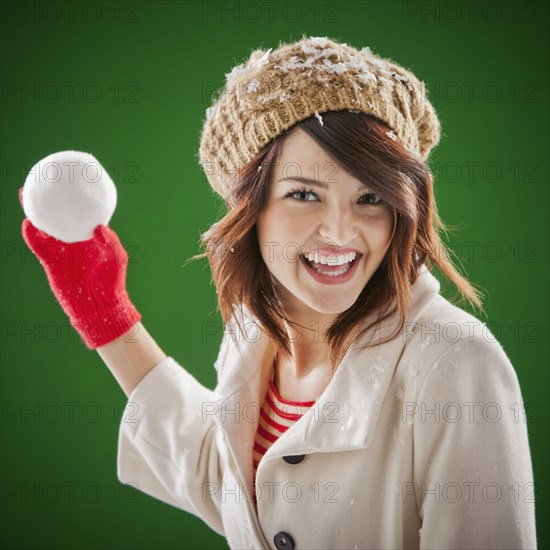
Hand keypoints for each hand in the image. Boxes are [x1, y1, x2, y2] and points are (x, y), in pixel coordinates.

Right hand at [19, 187, 140, 348]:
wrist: (97, 307)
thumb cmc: (112, 283)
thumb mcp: (116, 260)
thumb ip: (110, 243)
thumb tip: (99, 227)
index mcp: (92, 235)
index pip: (84, 211)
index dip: (78, 197)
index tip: (73, 179)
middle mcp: (75, 239)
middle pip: (61, 213)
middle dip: (52, 197)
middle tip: (44, 178)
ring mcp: (61, 249)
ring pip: (45, 225)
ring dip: (36, 211)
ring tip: (27, 195)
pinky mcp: (50, 261)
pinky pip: (39, 245)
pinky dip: (32, 235)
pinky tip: (27, 224)